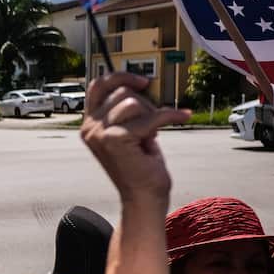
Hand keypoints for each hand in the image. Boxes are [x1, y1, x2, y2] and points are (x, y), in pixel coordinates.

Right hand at [80, 72, 189, 200]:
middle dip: (144, 103)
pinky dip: (170, 116)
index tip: (143, 81)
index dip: (120, 77)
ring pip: (132, 102)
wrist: (144, 197)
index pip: (97, 86)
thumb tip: (140, 85)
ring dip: (151, 113)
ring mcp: (99, 134)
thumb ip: (126, 111)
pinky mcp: (115, 139)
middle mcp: (89, 128)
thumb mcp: (130, 132)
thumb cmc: (141, 166)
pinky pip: (150, 117)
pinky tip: (183, 117)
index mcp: (89, 124)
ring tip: (154, 133)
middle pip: (120, 92)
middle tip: (154, 123)